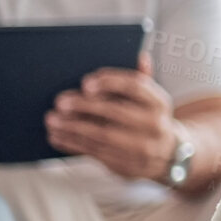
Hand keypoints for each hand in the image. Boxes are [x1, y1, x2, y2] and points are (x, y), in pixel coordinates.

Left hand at [46, 54, 178, 180]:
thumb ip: (143, 78)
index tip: (86, 83)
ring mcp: (140, 147)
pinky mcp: (126, 164)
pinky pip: (95, 152)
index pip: (134, 87)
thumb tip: (141, 56)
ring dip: (72, 127)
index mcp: (158, 102)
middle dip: (84, 106)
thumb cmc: (151, 118)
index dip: (109, 83)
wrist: (169, 155)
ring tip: (52, 120)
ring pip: (100, 135)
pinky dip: (72, 144)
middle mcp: (153, 125)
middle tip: (60, 102)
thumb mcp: (152, 99)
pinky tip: (56, 136)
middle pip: (114, 112)